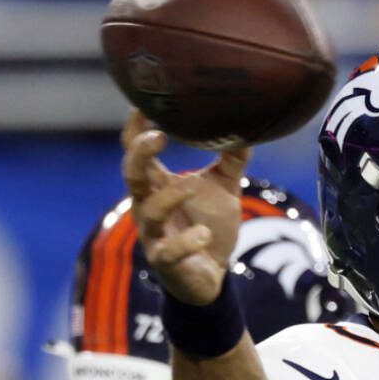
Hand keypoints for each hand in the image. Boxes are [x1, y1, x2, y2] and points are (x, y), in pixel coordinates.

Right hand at [120, 110, 250, 304]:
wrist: (211, 275)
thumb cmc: (208, 225)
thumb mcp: (224, 189)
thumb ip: (231, 161)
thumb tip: (247, 127)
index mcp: (158, 184)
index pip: (137, 151)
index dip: (137, 129)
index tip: (144, 104)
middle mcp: (148, 205)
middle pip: (131, 175)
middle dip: (139, 154)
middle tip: (157, 135)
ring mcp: (154, 234)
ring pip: (148, 211)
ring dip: (170, 197)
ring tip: (194, 184)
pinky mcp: (167, 262)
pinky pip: (169, 252)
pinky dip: (186, 242)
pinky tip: (204, 235)